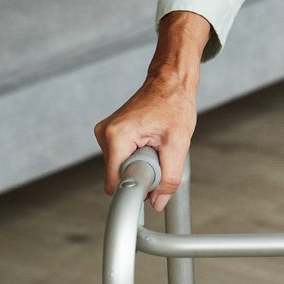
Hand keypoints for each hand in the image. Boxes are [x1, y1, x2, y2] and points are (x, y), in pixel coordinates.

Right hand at [95, 70, 197, 212]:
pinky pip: (122, 159)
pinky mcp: (111, 135)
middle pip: (119, 176)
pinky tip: (150, 142)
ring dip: (141, 164)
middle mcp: (105, 135)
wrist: (171, 81)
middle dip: (141, 174)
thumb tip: (157, 202)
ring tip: (156, 144)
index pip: (115, 183)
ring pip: (121, 168)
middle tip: (159, 155)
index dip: (135, 189)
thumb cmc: (174, 104)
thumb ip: (169, 178)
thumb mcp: (178, 144)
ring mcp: (105, 134)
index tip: (151, 187)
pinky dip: (138, 157)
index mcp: (116, 136)